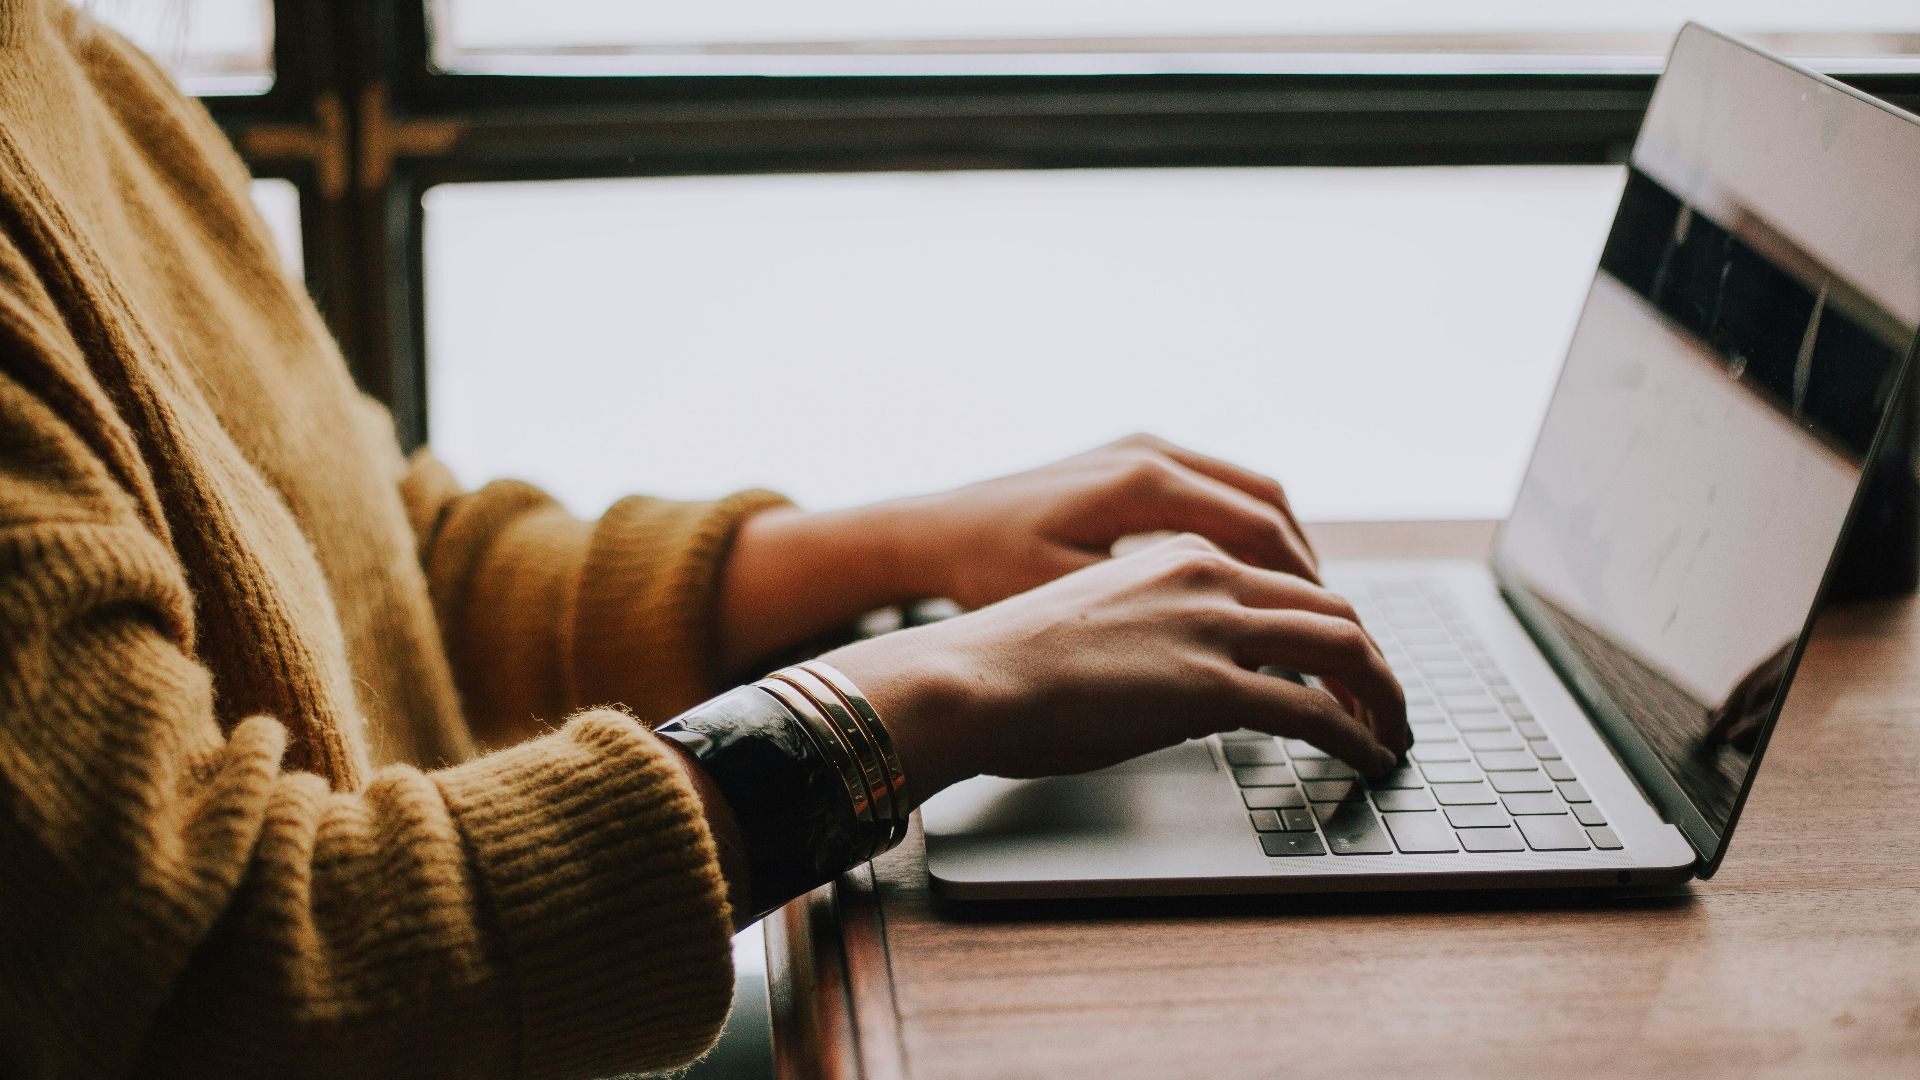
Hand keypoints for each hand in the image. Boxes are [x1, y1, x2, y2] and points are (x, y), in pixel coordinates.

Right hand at [820, 533, 1408, 798]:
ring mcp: (1211, 627)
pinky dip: (1357, 736)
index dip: (1331, 626)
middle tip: (1387, 703)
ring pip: (1343, 648)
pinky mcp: (1209, 686)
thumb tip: (1188, 678)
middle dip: (1373, 661)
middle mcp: (1207, 574)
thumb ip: (1157, 628)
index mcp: (1179, 553)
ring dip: (1382, 695)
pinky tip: (1367, 758)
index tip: (1344, 665)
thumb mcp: (1097, 618)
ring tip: (1392, 734)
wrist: (966, 677)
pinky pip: (1315, 711)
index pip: (1287, 581)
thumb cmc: (1008, 661)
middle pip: (1332, 607)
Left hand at [893, 433, 1319, 609]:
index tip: (1332, 637)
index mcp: (1144, 483)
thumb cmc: (987, 572)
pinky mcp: (1129, 459)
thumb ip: (1157, 620)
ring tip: (1306, 609)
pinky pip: (1215, 489)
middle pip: (1269, 505)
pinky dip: (1247, 531)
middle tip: (1336, 629)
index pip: (1260, 532)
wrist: (931, 531)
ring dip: (1283, 548)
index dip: (1306, 590)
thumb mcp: (1071, 603)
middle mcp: (1151, 453)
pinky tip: (1251, 580)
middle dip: (1308, 571)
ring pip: (1248, 492)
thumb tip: (1238, 657)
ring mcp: (1141, 449)